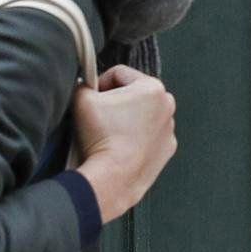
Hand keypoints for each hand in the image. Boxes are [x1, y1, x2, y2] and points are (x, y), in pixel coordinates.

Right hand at [72, 65, 176, 225]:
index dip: (98, 83)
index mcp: (152, 87)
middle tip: (98, 117)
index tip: (90, 99)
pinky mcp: (167, 150)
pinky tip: (120, 148)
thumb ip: (82, 85)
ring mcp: (169, 129)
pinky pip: (148, 136)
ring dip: (125, 120)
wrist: (114, 177)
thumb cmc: (101, 136)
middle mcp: (167, 105)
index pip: (118, 73)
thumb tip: (83, 87)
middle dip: (114, 101)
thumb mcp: (81, 99)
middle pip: (132, 94)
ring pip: (141, 116)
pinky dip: (135, 139)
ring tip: (108, 134)